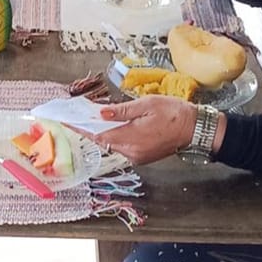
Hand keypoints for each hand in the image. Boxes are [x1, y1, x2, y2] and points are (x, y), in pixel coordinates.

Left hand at [83, 95, 199, 165]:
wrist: (195, 129)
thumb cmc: (174, 113)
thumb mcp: (147, 104)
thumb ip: (122, 111)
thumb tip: (101, 113)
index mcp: (131, 137)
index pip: (98, 135)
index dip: (81, 128)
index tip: (66, 122)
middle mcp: (131, 151)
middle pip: (103, 140)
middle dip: (90, 129)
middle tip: (77, 116)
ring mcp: (137, 156)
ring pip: (112, 144)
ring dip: (102, 132)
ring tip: (93, 119)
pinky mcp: (142, 157)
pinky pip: (122, 147)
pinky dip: (114, 137)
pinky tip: (112, 126)